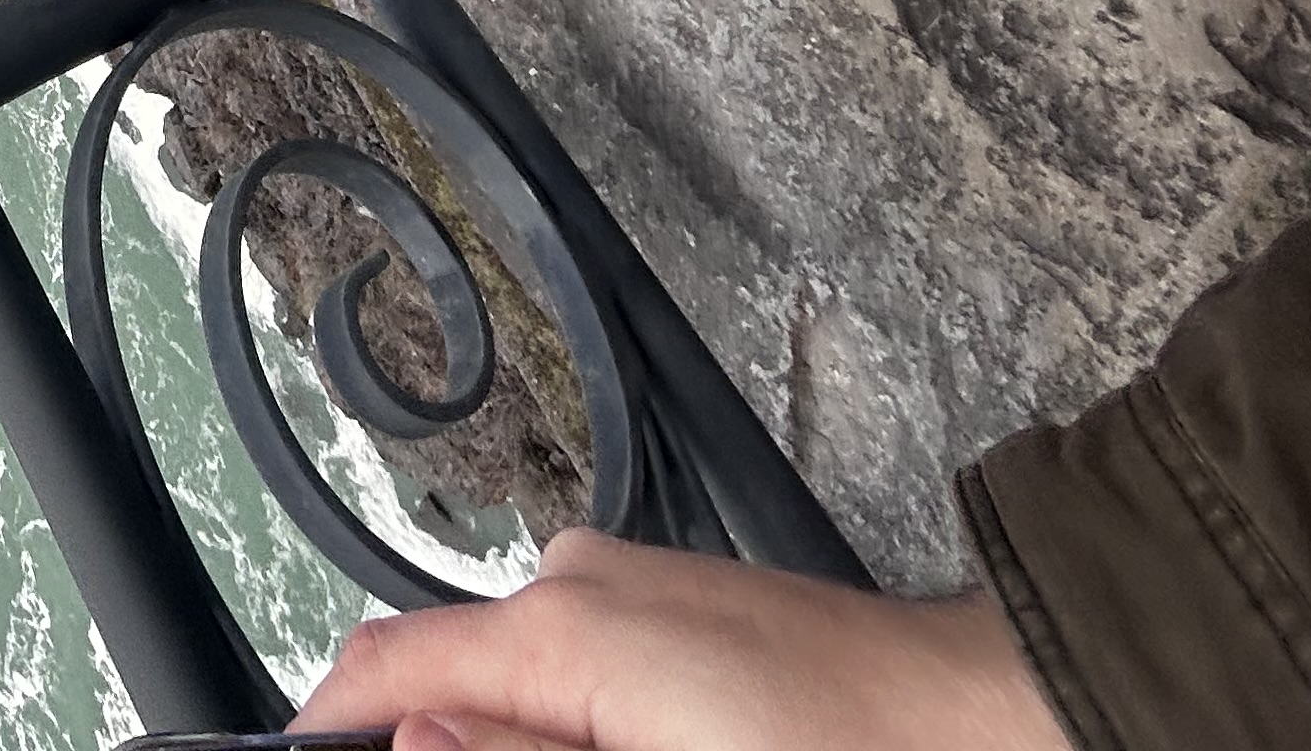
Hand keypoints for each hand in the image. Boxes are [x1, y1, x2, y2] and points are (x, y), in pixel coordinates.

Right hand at [296, 530, 1071, 750]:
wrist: (988, 718)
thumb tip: (405, 735)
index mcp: (559, 624)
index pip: (380, 662)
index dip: (323, 728)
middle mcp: (581, 575)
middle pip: (449, 672)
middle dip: (447, 741)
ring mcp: (635, 582)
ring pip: (520, 675)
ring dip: (522, 734)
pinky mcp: (679, 601)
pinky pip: (582, 662)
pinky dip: (575, 717)